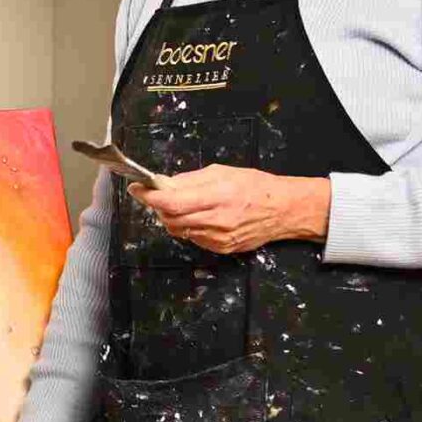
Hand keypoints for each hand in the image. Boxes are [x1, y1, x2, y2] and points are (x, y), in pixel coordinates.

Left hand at [133, 165, 327, 253]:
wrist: (283, 211)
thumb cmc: (255, 186)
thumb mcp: (222, 172)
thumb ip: (191, 180)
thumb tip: (165, 184)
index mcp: (217, 196)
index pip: (172, 202)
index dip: (150, 197)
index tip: (138, 189)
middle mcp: (216, 220)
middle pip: (171, 219)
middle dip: (159, 207)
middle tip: (158, 196)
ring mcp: (218, 238)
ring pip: (180, 230)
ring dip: (173, 218)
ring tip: (184, 205)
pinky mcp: (221, 248)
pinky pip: (194, 238)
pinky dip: (189, 227)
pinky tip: (200, 217)